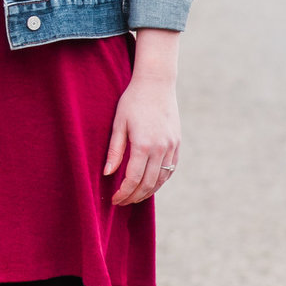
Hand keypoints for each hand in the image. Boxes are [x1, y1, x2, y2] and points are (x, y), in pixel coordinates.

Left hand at [103, 70, 179, 206]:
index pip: (133, 179)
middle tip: (122, 202)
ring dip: (148, 192)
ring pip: (161, 179)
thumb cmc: (132, 101)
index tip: (114, 200)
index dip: (124, 193)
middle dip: (134, 197)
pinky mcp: (177, 144)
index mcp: (143, 145)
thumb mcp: (118, 123)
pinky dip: (160, 180)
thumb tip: (108, 174)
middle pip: (148, 184)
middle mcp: (161, 149)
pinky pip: (170, 169)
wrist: (156, 83)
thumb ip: (114, 150)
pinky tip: (150, 184)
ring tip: (134, 196)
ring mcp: (171, 147)